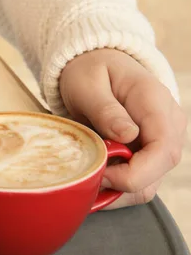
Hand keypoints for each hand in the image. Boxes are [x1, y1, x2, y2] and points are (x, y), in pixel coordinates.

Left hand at [60, 48, 186, 208]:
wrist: (95, 64)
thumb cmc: (89, 71)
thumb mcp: (87, 84)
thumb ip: (105, 109)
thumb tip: (129, 135)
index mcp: (156, 103)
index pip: (163, 150)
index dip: (134, 173)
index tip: (101, 174)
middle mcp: (169, 125)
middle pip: (157, 173)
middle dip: (119, 185)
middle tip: (85, 175)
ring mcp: (162, 141)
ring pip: (147, 185)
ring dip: (115, 190)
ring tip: (86, 175)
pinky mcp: (149, 154)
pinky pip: (138, 182)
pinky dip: (114, 187)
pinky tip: (92, 177)